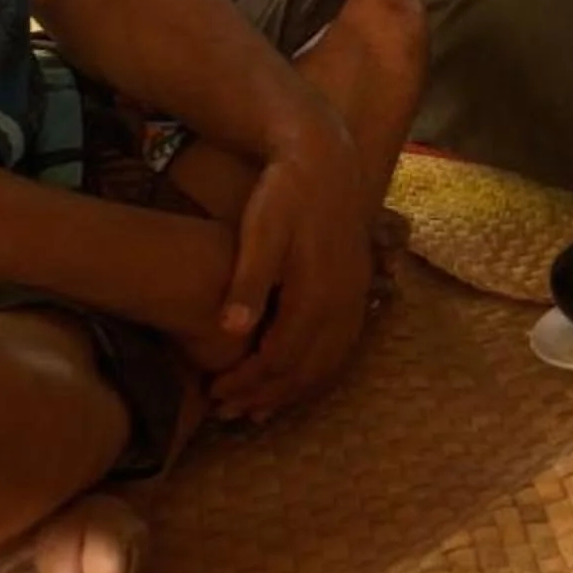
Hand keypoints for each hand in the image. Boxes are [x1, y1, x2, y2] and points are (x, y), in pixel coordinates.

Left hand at [201, 115, 376, 423]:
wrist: (326, 159)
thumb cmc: (285, 192)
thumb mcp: (261, 229)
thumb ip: (249, 280)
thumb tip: (231, 329)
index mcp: (317, 292)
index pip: (281, 357)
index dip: (247, 382)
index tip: (215, 393)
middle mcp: (343, 302)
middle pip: (306, 369)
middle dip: (266, 396)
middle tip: (228, 412)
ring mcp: (355, 298)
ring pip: (328, 364)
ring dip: (293, 393)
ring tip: (257, 411)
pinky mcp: (358, 291)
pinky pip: (342, 349)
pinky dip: (317, 375)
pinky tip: (295, 382)